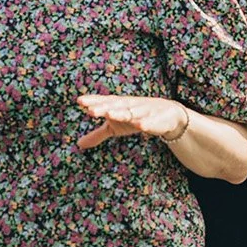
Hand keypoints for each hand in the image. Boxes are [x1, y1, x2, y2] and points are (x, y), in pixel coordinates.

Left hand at [74, 94, 189, 147]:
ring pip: (131, 112)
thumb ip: (97, 134)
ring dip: (121, 113)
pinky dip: (146, 123)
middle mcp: (129, 106)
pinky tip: (141, 125)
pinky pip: (150, 122)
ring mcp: (143, 112)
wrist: (168, 114)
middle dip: (103, 107)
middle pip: (115, 106)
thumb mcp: (115, 127)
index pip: (104, 102)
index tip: (79, 101)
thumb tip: (78, 144)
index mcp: (118, 106)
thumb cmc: (136, 118)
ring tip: (110, 114)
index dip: (93, 101)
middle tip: (90, 110)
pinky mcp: (156, 120)